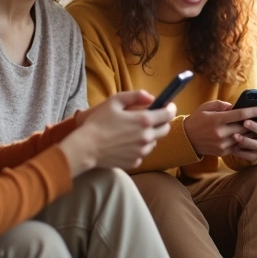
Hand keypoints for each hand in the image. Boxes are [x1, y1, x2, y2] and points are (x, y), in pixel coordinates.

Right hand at [59, 90, 175, 176]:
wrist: (86, 147)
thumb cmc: (98, 122)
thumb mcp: (115, 101)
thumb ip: (136, 96)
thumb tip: (152, 98)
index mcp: (144, 121)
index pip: (168, 114)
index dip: (170, 108)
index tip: (168, 106)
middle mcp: (147, 137)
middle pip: (165, 129)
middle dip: (162, 122)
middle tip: (153, 118)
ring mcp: (142, 152)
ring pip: (154, 141)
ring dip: (150, 135)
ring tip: (134, 131)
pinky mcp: (135, 162)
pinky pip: (142, 153)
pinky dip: (139, 147)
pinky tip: (126, 144)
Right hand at [183, 100, 256, 157]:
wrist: (186, 140)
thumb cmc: (197, 120)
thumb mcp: (205, 107)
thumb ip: (221, 105)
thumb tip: (235, 106)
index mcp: (216, 120)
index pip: (239, 115)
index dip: (253, 111)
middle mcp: (220, 133)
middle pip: (244, 127)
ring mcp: (222, 144)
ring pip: (244, 138)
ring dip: (254, 132)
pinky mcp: (223, 152)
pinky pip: (239, 147)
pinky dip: (246, 141)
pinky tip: (254, 136)